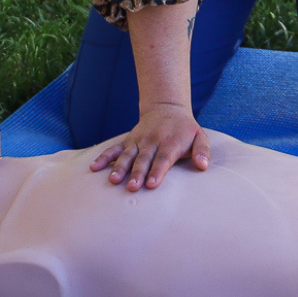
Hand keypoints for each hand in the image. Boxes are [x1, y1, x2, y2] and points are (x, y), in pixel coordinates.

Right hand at [88, 103, 210, 190]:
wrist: (167, 109)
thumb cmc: (185, 129)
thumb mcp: (199, 136)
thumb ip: (202, 151)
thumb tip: (203, 165)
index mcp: (170, 143)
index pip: (163, 159)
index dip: (157, 172)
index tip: (152, 184)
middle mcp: (152, 142)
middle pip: (143, 159)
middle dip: (137, 173)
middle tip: (132, 187)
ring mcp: (138, 141)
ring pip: (127, 155)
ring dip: (119, 167)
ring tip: (113, 180)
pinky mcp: (128, 141)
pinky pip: (114, 149)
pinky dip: (104, 157)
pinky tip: (94, 167)